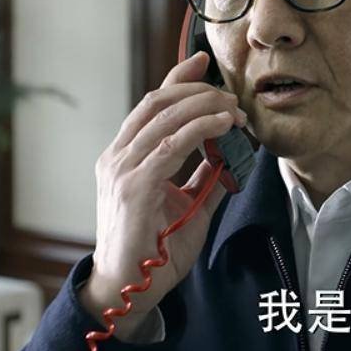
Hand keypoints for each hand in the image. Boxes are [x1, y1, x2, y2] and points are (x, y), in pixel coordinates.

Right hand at [80, 52, 245, 339]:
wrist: (127, 290)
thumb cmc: (155, 250)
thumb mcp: (188, 204)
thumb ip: (206, 177)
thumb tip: (233, 152)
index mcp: (124, 156)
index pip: (150, 105)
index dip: (177, 79)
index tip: (203, 60)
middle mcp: (117, 156)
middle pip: (157, 102)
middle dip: (197, 91)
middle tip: (231, 96)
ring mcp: (121, 170)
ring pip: (164, 118)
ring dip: (204, 107)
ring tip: (234, 110)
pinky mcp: (134, 187)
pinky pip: (170, 145)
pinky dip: (199, 129)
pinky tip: (222, 125)